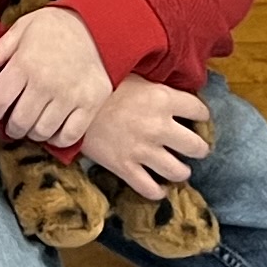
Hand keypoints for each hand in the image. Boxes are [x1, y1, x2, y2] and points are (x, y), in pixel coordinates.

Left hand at [0, 3, 110, 146]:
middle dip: (11, 127)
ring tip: (32, 126)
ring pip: (42, 131)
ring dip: (33, 133)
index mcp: (24, 64)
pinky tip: (53, 131)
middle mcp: (45, 83)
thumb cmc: (56, 26)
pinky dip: (58, 139)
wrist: (99, 25)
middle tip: (12, 124)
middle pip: (19, 121)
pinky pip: (69, 135)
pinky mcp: (90, 105)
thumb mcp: (23, 28)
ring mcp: (69, 96)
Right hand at [76, 77, 214, 202]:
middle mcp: (158, 126)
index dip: (200, 115)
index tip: (196, 117)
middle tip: (193, 147)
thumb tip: (171, 88)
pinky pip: (150, 189)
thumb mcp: (133, 75)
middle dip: (198, 148)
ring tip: (177, 168)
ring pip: (179, 172)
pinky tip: (158, 186)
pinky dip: (158, 191)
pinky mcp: (125, 167)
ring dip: (181, 171)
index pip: (199, 110)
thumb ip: (156, 85)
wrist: (67, 103)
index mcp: (162, 98)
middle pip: (197, 147)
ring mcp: (143, 150)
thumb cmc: (100, 85)